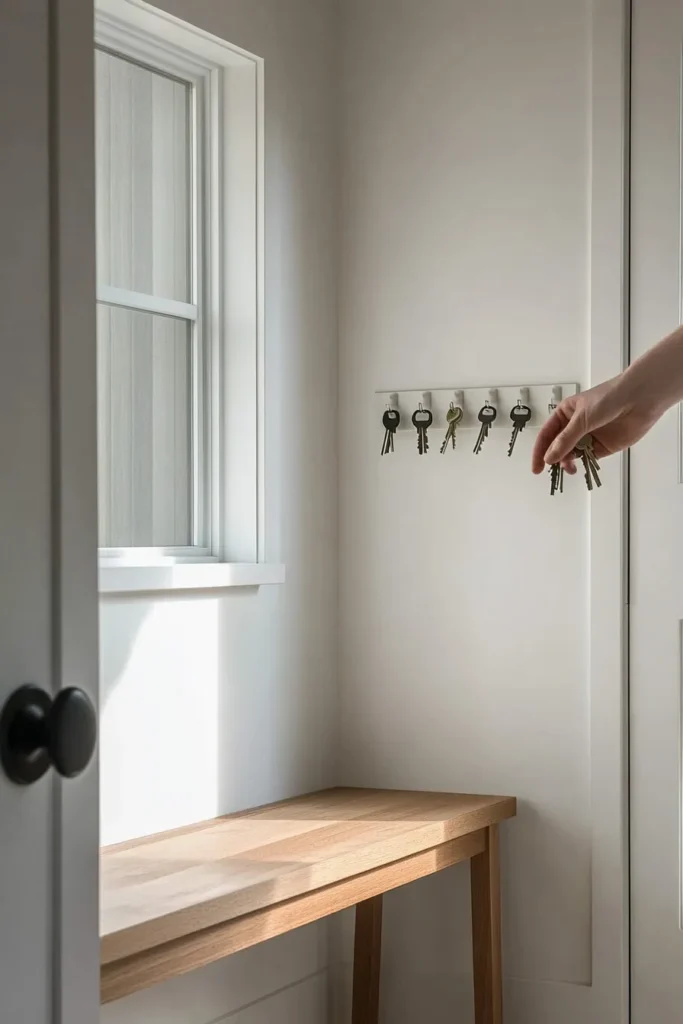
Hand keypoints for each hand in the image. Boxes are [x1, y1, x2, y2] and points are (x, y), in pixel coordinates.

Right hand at [531, 375, 662, 474]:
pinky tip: (582, 466)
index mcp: (565, 414)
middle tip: (553, 471)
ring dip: (569, 462)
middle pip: (558, 447)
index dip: (540, 451)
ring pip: (573, 454)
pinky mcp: (603, 446)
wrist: (639, 399)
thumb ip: (565, 441)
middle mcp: (575, 425)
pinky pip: (589, 458)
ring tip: (570, 469)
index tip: (536, 467)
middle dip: (555, 458)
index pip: (547, 435)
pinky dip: (584, 464)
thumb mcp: (582, 419)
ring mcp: (589, 436)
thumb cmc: (609, 398)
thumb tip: (549, 458)